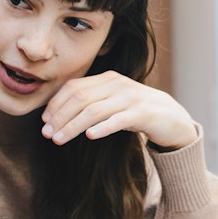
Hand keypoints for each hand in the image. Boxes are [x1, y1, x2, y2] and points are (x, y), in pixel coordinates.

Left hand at [41, 71, 196, 149]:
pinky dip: (102, 127)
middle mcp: (118, 84)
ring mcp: (131, 98)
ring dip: (73, 126)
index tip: (44, 121)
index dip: (56, 104)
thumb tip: (56, 116)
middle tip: (47, 134)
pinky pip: (118, 120)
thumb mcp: (111, 103)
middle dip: (60, 117)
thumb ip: (89, 103)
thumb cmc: (135, 113)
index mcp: (107, 79)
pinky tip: (89, 136)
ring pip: (94, 110)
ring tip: (59, 139)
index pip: (74, 87)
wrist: (173, 119)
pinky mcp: (144, 114)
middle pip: (80, 99)